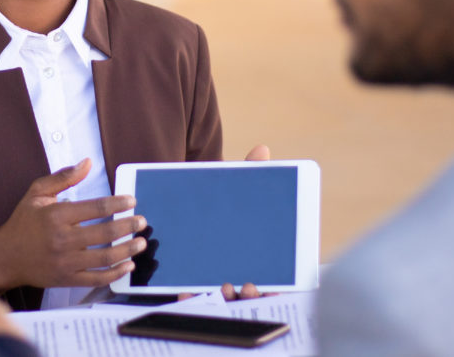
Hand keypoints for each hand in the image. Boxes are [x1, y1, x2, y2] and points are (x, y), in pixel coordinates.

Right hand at [0, 158, 147, 292]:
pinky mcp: (67, 279)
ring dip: (127, 250)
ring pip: (105, 257)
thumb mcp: (37, 193)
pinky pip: (96, 278)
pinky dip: (115, 273)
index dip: (118, 203)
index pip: (96, 207)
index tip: (131, 200)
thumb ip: (63, 178)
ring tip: (141, 243)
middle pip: (105, 233)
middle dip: (128, 226)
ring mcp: (65, 261)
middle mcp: (62, 239)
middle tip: (141, 221)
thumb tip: (87, 163)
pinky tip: (127, 265)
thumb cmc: (23, 222)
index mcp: (57, 215)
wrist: (5, 257)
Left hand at [196, 146, 272, 302]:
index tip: (258, 285)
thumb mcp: (231, 194)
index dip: (267, 291)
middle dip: (247, 297)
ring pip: (222, 304)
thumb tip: (261, 149)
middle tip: (245, 287)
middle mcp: (237, 279)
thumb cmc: (219, 210)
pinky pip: (193, 303)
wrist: (185, 217)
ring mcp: (214, 288)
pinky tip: (185, 292)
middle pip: (247, 298)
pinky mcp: (191, 289)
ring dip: (223, 301)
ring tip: (222, 289)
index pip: (268, 286)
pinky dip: (191, 299)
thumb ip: (247, 175)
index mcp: (254, 262)